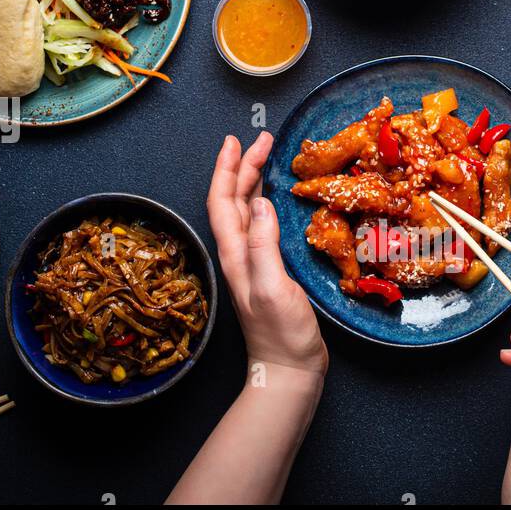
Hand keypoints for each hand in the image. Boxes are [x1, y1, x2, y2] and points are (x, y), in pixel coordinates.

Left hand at [206, 132, 327, 381]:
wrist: (287, 370)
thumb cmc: (281, 334)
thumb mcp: (272, 287)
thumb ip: (264, 246)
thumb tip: (261, 203)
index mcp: (235, 254)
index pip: (222, 202)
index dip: (227, 169)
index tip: (236, 141)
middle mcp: (239, 254)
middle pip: (233, 201)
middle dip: (242, 166)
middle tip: (260, 139)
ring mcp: (252, 263)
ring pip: (245, 211)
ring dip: (251, 181)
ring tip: (264, 157)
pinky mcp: (268, 271)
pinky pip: (260, 226)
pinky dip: (264, 203)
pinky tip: (273, 200)